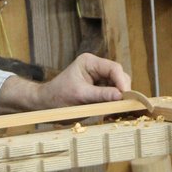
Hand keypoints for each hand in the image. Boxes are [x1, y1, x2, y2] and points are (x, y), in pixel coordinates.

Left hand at [0, 53, 131, 111]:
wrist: (45, 104)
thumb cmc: (58, 97)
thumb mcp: (80, 96)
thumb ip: (101, 95)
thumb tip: (121, 96)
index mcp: (89, 62)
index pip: (113, 68)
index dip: (122, 82)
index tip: (126, 96)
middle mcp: (96, 67)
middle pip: (118, 76)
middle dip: (122, 90)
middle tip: (125, 105)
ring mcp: (98, 77)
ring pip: (117, 85)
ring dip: (119, 97)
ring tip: (117, 109)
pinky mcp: (99, 88)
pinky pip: (112, 93)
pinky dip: (114, 101)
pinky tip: (112, 109)